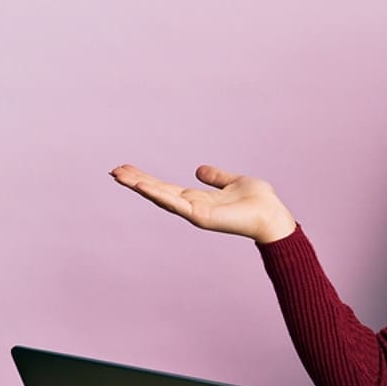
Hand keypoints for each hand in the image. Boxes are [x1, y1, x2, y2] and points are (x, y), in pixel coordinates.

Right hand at [109, 163, 296, 242]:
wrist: (273, 215)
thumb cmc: (259, 201)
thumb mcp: (233, 182)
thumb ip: (216, 177)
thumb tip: (199, 169)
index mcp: (198, 199)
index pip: (165, 187)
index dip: (146, 179)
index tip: (127, 169)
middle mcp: (192, 207)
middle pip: (158, 192)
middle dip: (136, 182)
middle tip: (113, 171)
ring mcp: (194, 213)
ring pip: (161, 197)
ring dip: (140, 186)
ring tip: (119, 176)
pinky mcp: (200, 217)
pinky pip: (175, 204)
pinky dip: (158, 195)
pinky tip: (142, 186)